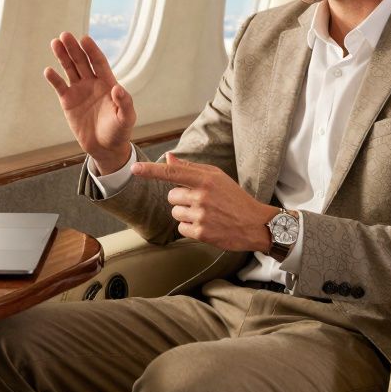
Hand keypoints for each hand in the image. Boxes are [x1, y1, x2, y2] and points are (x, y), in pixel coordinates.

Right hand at [44, 32, 134, 172]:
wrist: (105, 147)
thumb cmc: (119, 132)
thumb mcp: (126, 118)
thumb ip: (124, 103)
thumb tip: (118, 89)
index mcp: (108, 83)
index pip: (99, 62)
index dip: (92, 50)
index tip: (85, 39)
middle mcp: (93, 83)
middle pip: (82, 61)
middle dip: (74, 48)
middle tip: (65, 35)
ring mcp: (79, 91)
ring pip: (70, 69)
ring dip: (63, 56)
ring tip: (55, 43)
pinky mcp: (68, 102)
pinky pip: (60, 87)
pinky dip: (54, 79)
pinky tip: (48, 70)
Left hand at [132, 154, 274, 251]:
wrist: (255, 224)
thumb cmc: (235, 198)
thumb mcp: (217, 177)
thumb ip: (191, 169)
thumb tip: (168, 158)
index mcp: (206, 179)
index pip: (173, 173)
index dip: (151, 171)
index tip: (135, 169)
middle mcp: (202, 196)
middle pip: (171, 196)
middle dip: (182, 199)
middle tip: (202, 202)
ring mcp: (202, 216)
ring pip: (175, 213)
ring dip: (185, 214)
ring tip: (205, 214)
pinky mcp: (202, 233)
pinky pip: (181, 228)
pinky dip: (190, 228)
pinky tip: (206, 225)